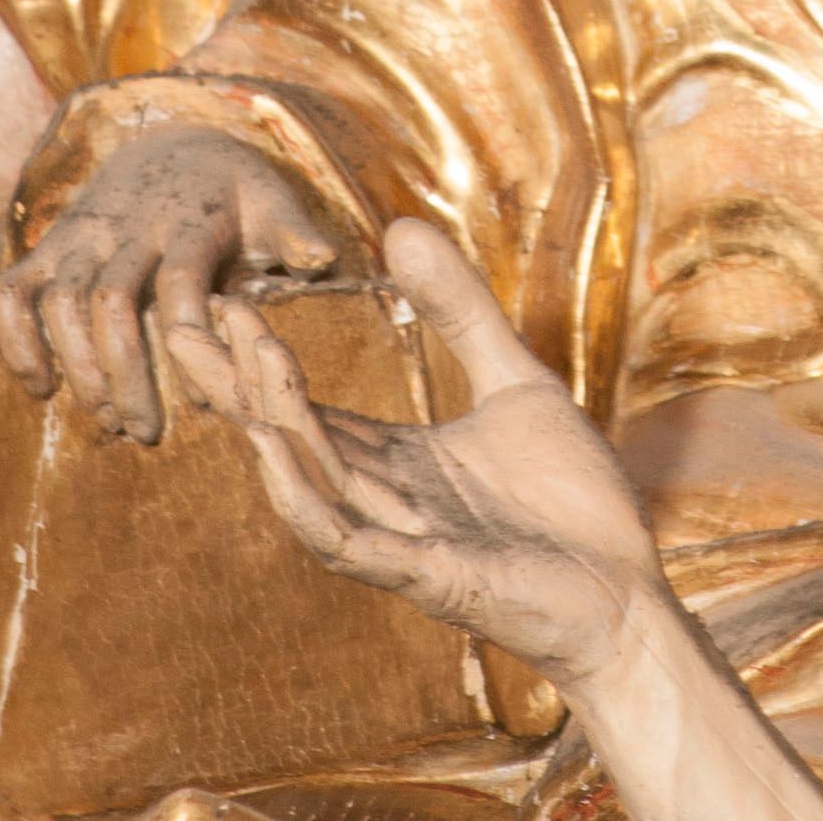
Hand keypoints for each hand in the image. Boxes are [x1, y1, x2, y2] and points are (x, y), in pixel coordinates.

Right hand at [0, 129, 335, 444]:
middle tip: (143, 432)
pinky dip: (16, 340)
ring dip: (79, 368)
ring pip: (63, 301)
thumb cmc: (233, 189)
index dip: (189, 342)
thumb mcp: (272, 198)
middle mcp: (130, 223)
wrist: (174, 139)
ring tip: (106, 420)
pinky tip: (41, 385)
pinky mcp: (51, 242)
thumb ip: (297, 231)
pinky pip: (14, 290)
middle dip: (124, 374)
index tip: (204, 402)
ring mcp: (84, 231)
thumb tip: (326, 260)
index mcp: (190, 218)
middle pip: (114, 300)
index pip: (182, 280)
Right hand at [209, 218, 669, 693]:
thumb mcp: (514, 381)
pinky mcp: (433, 579)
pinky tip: (275, 454)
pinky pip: (351, 544)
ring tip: (246, 355)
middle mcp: (386, 504)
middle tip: (190, 322)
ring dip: (275, 421)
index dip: (263, 362)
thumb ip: (460, 311)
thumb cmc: (573, 506)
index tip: (225, 301)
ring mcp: (404, 545)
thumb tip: (399, 228)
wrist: (632, 594)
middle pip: (293, 441)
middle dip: (240, 386)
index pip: (310, 410)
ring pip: (314, 482)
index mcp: (398, 464)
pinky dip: (308, 499)